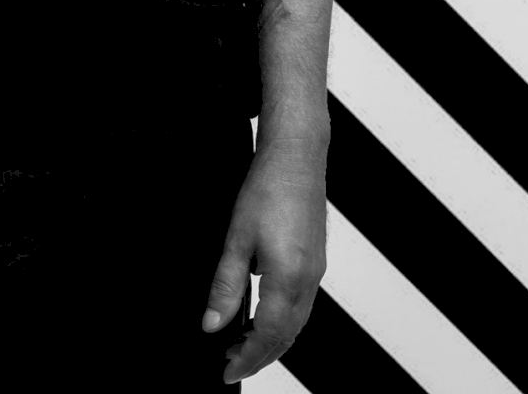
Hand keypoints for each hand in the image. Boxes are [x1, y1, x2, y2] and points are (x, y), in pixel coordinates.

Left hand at [200, 137, 327, 383]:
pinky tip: (266, 316)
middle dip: (260, 357)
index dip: (247, 360)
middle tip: (232, 364)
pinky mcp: (316, 261)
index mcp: (287, 279)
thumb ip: (226, 286)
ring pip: (297, 323)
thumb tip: (212, 324)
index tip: (227, 373)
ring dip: (273, 341)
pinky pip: (303, 305)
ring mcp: (316, 272)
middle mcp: (308, 281)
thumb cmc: (268, 188)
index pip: (268, 337)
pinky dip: (284, 321)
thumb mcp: (236, 238)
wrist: (297, 156)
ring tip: (243, 345)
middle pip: (286, 337)